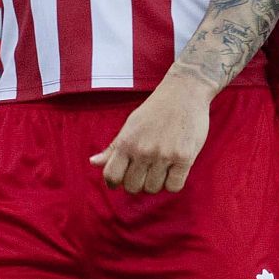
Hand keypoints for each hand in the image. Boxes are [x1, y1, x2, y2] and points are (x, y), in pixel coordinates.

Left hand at [90, 79, 211, 192]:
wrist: (185, 89)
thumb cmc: (156, 108)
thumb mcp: (131, 124)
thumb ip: (113, 147)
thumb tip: (93, 162)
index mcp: (127, 142)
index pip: (112, 176)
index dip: (114, 183)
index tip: (123, 179)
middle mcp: (143, 150)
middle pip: (132, 187)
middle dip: (138, 182)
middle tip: (145, 171)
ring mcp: (164, 154)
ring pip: (153, 188)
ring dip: (156, 182)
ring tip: (161, 167)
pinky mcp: (184, 157)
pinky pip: (174, 187)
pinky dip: (173, 183)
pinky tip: (175, 170)